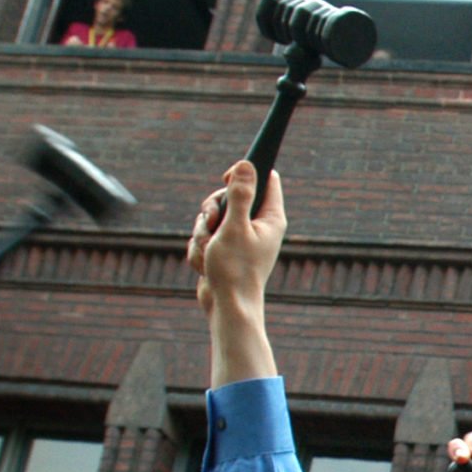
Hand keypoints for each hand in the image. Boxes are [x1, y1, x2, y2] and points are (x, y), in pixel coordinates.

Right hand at [187, 162, 286, 321]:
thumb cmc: (235, 269)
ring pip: (212, 218)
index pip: (267, 179)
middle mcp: (259, 226)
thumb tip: (247, 165)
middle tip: (211, 224)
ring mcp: (241, 239)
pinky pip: (204, 237)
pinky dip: (200, 249)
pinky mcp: (225, 251)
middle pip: (230, 196)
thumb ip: (240, 195)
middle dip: (212, 210)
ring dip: (203, 234)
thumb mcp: (235, 226)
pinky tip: (207, 266)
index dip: (246, 172)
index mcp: (271, 218)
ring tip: (210, 253)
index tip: (226, 179)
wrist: (227, 307)